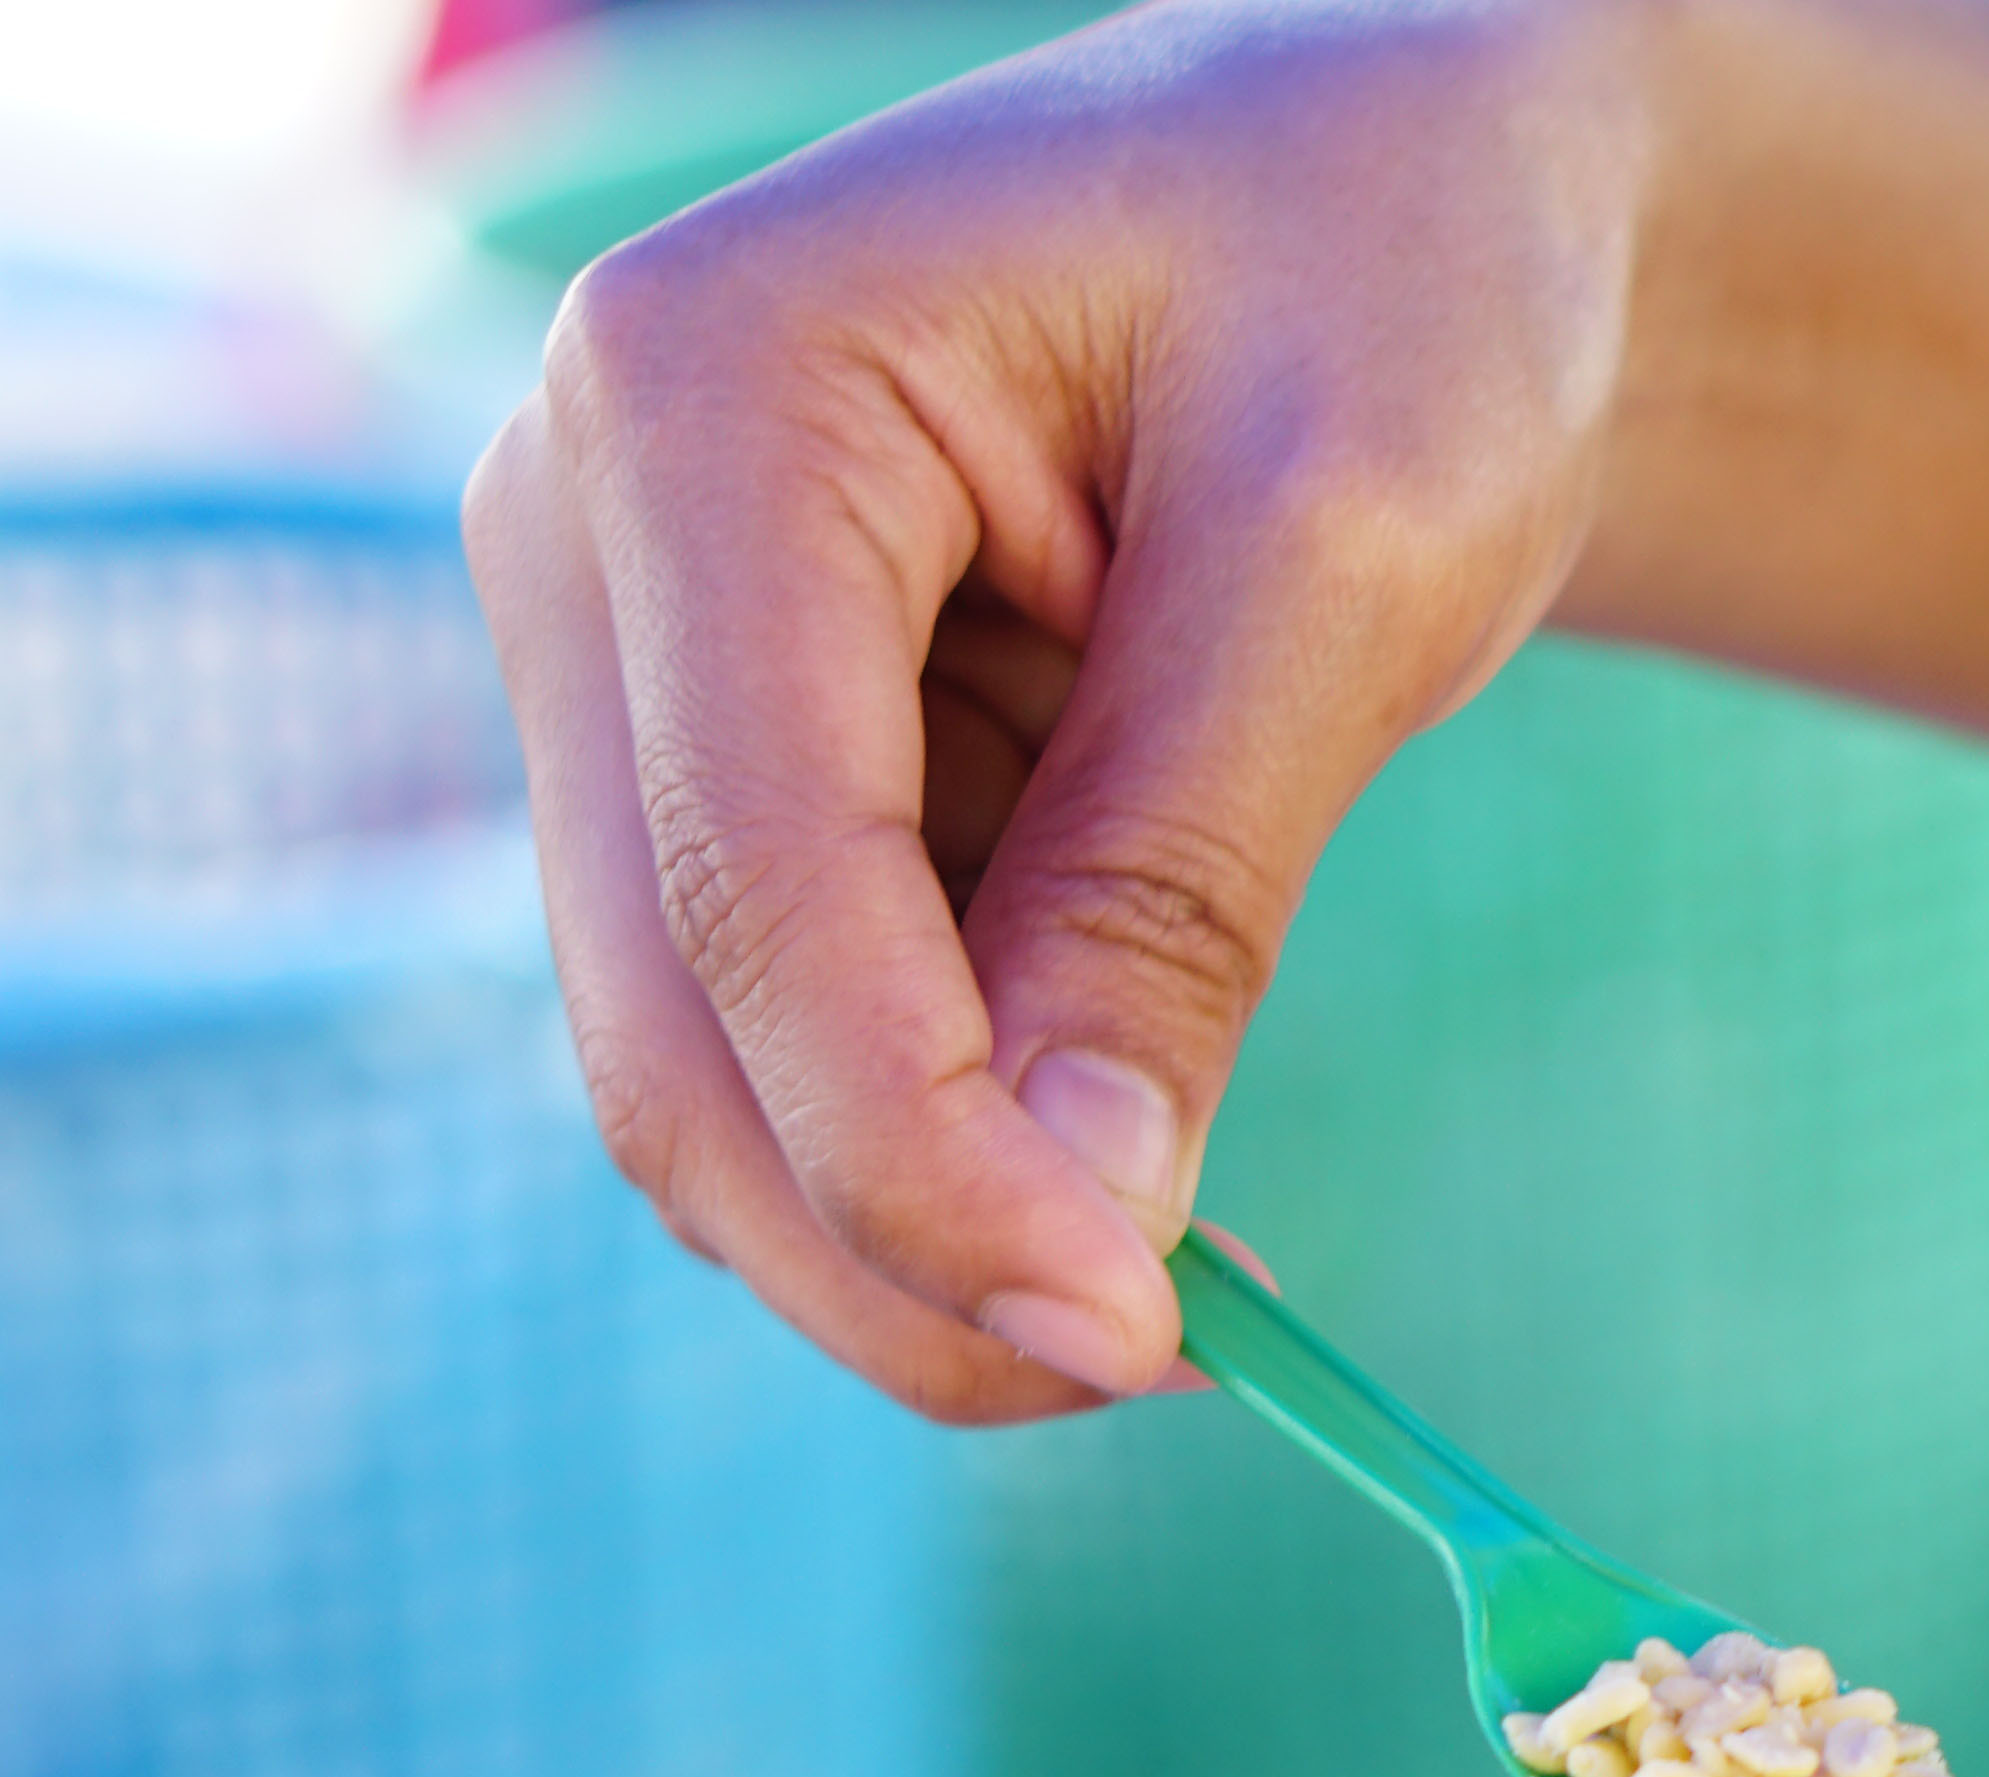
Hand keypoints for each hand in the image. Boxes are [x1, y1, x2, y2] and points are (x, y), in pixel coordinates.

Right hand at [462, 0, 1652, 1417]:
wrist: (1406, 190)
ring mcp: (623, 665)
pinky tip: (1147, 1197)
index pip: (757, 883)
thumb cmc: (1400, 276)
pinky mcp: (714, 777)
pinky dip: (951, 1171)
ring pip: (698, 1082)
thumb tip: (1087, 1232)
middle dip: (900, 1248)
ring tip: (1191, 1308)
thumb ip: (1184, 887)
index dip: (923, 1157)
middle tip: (1166, 1374)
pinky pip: (790, 1050)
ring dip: (917, 1245)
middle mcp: (581, 526)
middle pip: (671, 1028)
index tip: (1132, 1335)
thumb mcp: (1345, 549)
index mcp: (695, 393)